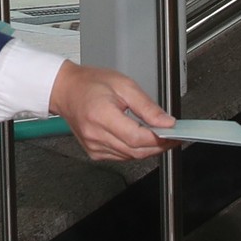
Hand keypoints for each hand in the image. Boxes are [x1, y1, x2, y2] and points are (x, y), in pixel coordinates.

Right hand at [48, 61, 173, 161]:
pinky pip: (121, 156)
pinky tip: (139, 138)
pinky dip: (134, 149)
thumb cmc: (90, 83)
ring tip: (158, 135)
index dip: (159, 139)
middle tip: (172, 136)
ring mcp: (93, 146)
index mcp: (101, 116)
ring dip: (147, 149)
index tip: (173, 134)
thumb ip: (147, 106)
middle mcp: (95, 135)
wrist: (66, 90)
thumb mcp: (124, 85)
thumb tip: (166, 122)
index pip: (136, 137)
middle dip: (158, 146)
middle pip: (136, 150)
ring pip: (130, 156)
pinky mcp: (94, 152)